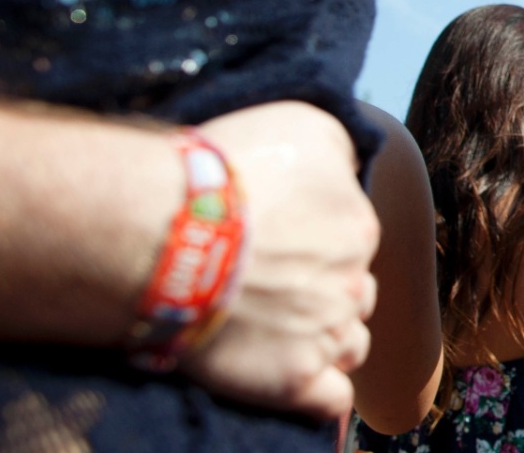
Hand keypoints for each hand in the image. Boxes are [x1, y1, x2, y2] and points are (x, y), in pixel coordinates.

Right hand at [183, 102, 379, 418]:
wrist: (165, 231)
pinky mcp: (294, 381)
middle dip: (322, 291)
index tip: (272, 241)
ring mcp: (326, 334)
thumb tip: (350, 166)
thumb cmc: (227, 170)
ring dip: (323, 339)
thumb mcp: (304, 123)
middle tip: (268, 285)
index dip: (313, 242)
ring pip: (348, 344)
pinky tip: (295, 377)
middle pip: (353, 293)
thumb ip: (339, 148)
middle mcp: (353, 281)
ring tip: (275, 330)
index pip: (352, 241)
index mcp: (358, 226)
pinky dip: (320, 394)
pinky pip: (332, 400)